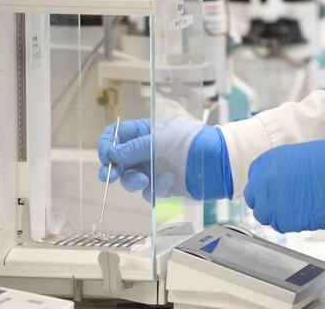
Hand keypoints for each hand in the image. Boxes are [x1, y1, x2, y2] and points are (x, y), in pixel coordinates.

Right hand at [98, 118, 232, 200]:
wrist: (219, 163)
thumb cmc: (193, 142)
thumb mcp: (161, 139)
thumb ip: (135, 148)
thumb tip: (112, 154)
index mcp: (144, 132)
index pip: (116, 136)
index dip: (107, 145)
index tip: (106, 157)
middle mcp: (145, 151)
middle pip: (118, 160)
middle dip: (112, 168)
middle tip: (109, 176)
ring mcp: (153, 168)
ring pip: (130, 178)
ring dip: (132, 181)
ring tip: (145, 181)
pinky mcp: (162, 185)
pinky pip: (148, 192)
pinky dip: (154, 190)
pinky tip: (168, 184)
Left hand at [244, 141, 324, 232]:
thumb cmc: (323, 161)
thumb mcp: (290, 157)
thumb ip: (274, 172)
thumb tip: (272, 184)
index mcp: (262, 165)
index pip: (252, 187)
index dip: (263, 194)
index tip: (272, 197)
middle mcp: (261, 184)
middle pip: (256, 205)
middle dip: (268, 207)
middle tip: (285, 206)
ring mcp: (270, 202)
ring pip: (266, 218)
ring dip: (279, 217)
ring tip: (299, 208)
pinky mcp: (284, 219)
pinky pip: (283, 226)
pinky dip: (294, 223)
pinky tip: (307, 212)